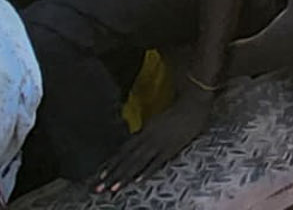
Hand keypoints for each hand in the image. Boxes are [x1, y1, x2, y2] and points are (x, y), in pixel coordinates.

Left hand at [91, 88, 211, 192]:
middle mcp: (148, 139)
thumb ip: (145, 133)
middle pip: (127, 159)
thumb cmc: (175, 113)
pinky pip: (157, 162)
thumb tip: (135, 142)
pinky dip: (147, 171)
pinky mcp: (171, 148)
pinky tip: (138, 180)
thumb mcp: (156, 122)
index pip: (124, 150)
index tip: (101, 175)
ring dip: (125, 176)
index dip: (112, 163)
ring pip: (138, 162)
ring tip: (114, 188)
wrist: (192, 104)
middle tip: (100, 188)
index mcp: (144, 132)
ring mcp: (159, 144)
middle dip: (113, 175)